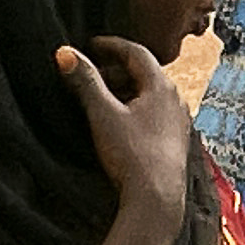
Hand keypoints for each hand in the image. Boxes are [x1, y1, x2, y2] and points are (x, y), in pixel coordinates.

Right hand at [59, 38, 191, 227]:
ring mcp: (179, 122)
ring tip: (103, 97)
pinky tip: (121, 123)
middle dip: (117, 69)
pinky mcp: (176, 143)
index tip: (92, 44)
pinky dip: (136, 109)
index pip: (136, 52)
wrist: (156, 200)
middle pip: (145, 73)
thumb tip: (65, 53)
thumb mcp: (102, 114)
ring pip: (150, 95)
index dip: (111, 46)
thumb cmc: (132, 155)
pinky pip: (155, 114)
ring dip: (126, 90)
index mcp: (161, 86)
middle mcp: (176, 100)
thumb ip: (85, 81)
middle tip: (93, 72)